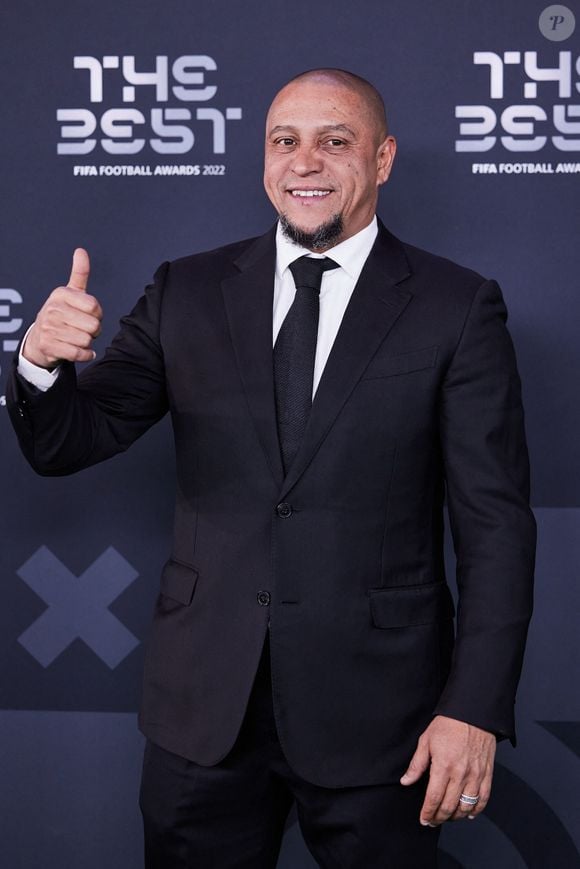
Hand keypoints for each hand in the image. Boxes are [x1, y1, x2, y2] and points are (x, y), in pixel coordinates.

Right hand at [22, 248, 102, 367]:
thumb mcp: (69, 292)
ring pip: (87, 340)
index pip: (95, 307)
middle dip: (94, 330)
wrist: (40, 339)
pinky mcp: (49, 346)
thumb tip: (81, 251)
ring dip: (88, 343)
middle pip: (93, 326)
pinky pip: (79, 353)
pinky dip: (85, 355)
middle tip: (83, 328)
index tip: (89, 315)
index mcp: (61, 294)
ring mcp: (49, 328)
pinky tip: (82, 351)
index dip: (97, 314)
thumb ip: (79, 273)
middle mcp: (53, 309)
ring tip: (78, 338)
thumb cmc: (60, 314)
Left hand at [400, 715, 495, 825]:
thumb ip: (416, 764)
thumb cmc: (449, 724)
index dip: (428, 813)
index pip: (434, 798)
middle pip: (449, 806)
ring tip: (448, 817)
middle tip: (433, 821)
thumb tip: (406, 781)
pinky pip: (483, 798)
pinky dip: (476, 810)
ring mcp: (475, 775)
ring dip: (456, 816)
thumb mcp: (426, 740)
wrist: (472, 713)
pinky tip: (468, 813)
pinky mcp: (487, 774)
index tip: (424, 819)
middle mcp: (460, 774)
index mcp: (443, 766)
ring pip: (466, 806)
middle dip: (439, 818)